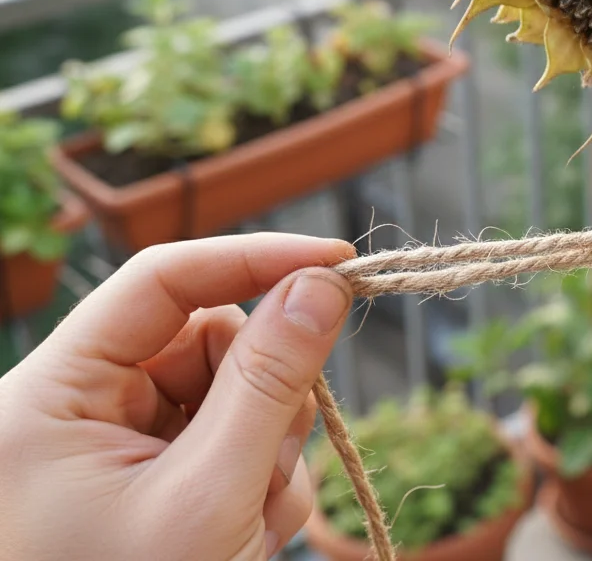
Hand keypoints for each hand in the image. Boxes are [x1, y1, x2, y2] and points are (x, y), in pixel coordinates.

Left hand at [0, 233, 355, 559]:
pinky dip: (258, 481)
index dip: (255, 260)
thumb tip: (322, 285)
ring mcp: (114, 447)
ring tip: (250, 524)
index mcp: (48, 397)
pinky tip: (245, 534)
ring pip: (232, 396)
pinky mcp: (149, 478)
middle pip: (208, 343)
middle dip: (265, 398)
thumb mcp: (209, 497)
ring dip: (268, 452)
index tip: (342, 265)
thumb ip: (270, 384)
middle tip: (273, 463)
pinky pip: (231, 442)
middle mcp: (76, 408)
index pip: (163, 282)